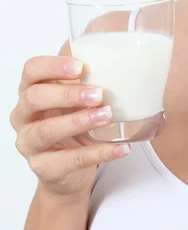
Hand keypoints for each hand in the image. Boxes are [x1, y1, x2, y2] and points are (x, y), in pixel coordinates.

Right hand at [10, 55, 130, 201]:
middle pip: (34, 98)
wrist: (69, 170)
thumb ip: (87, 80)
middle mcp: (23, 116)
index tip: (81, 67)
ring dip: (79, 121)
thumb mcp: (76, 99)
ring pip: (46, 130)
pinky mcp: (44, 168)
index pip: (31, 70)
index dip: (53, 66)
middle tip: (98, 94)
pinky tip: (121, 148)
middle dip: (67, 94)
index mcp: (30, 91)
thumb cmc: (71, 122)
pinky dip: (98, 153)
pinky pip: (70, 160)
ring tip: (107, 116)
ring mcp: (29, 144)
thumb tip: (120, 59)